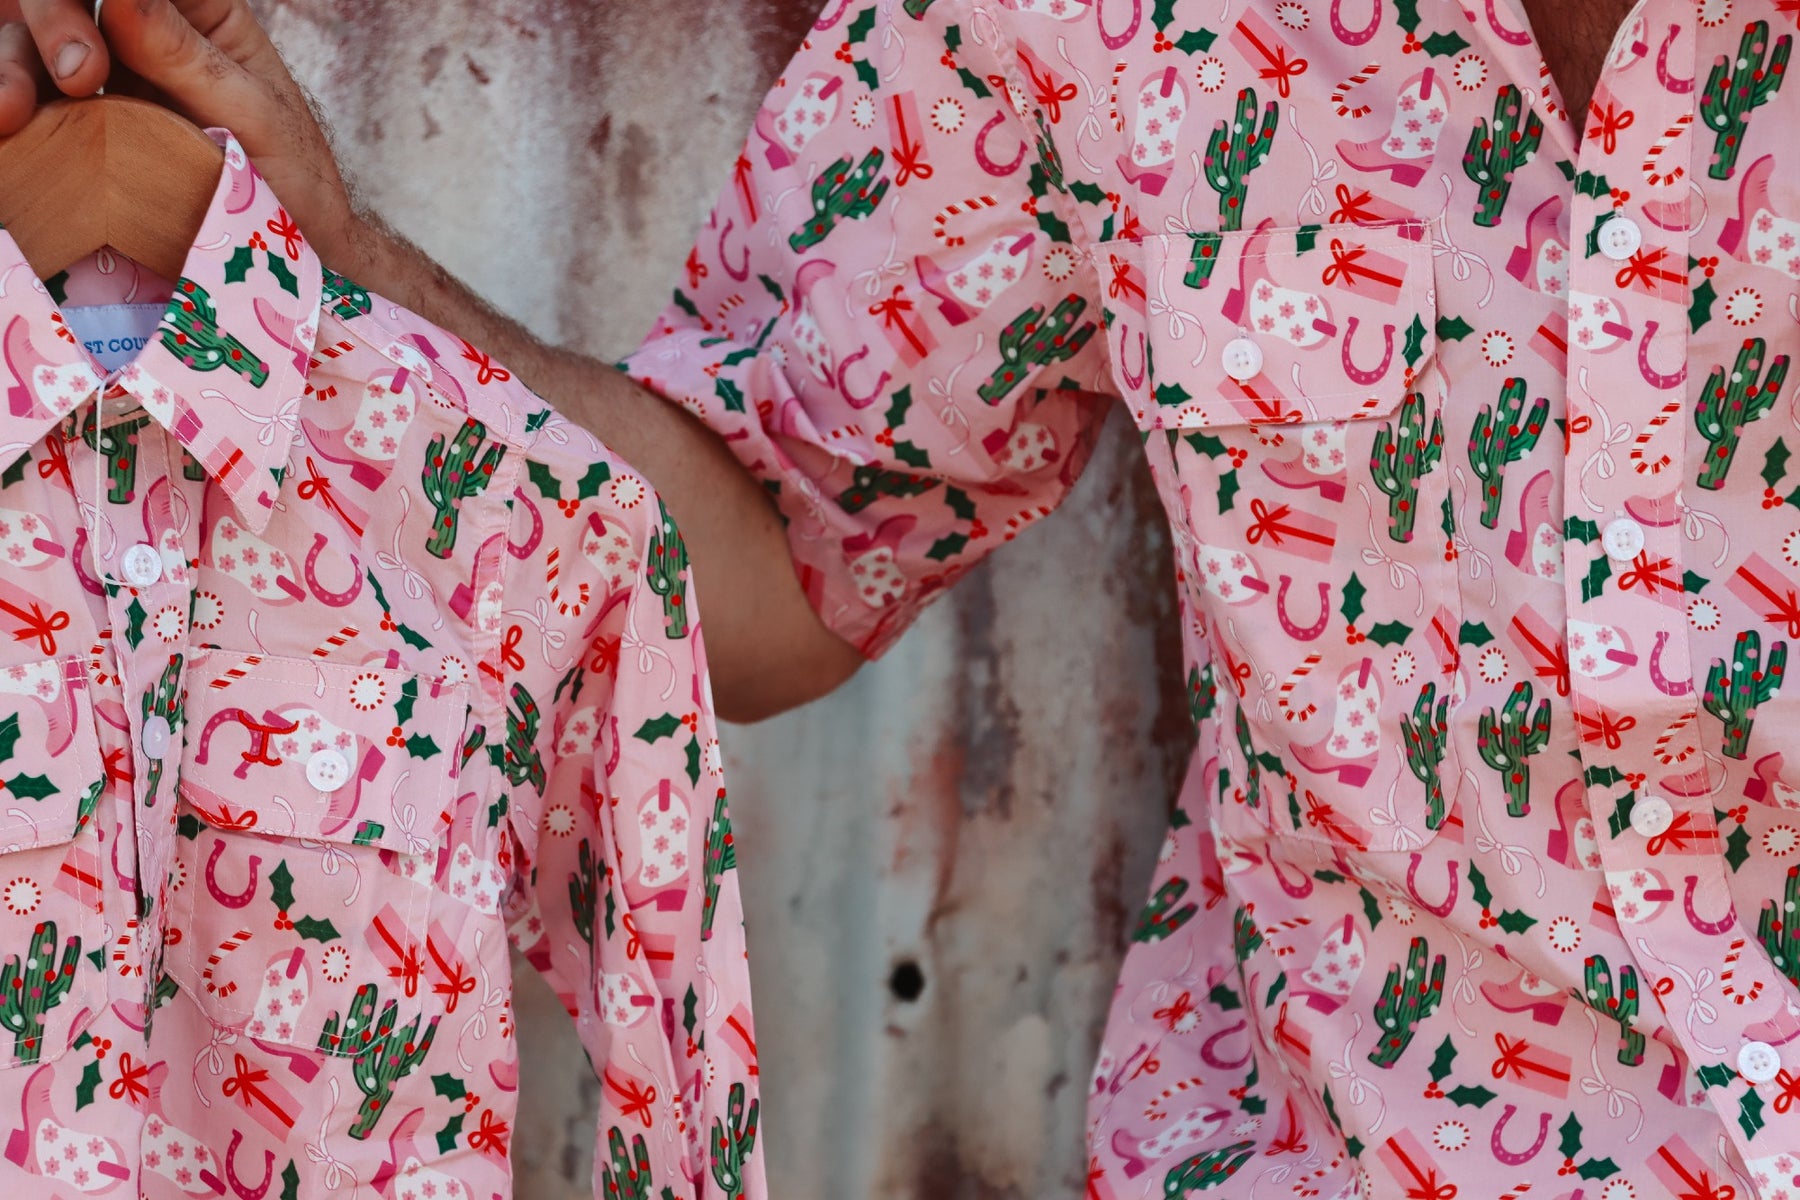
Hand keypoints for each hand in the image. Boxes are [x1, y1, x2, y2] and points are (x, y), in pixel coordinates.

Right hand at [0, 0, 363, 268]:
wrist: (280, 263)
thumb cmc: (291, 184)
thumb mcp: (252, 114)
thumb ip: (184, 54)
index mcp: (196, 11)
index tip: (101, 27)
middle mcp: (140, 31)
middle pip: (67, 0)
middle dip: (50, 19)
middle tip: (79, 75)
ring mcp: (104, 77)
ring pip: (27, 43)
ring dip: (11, 65)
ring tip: (10, 113)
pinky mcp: (79, 126)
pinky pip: (31, 106)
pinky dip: (10, 106)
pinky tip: (8, 132)